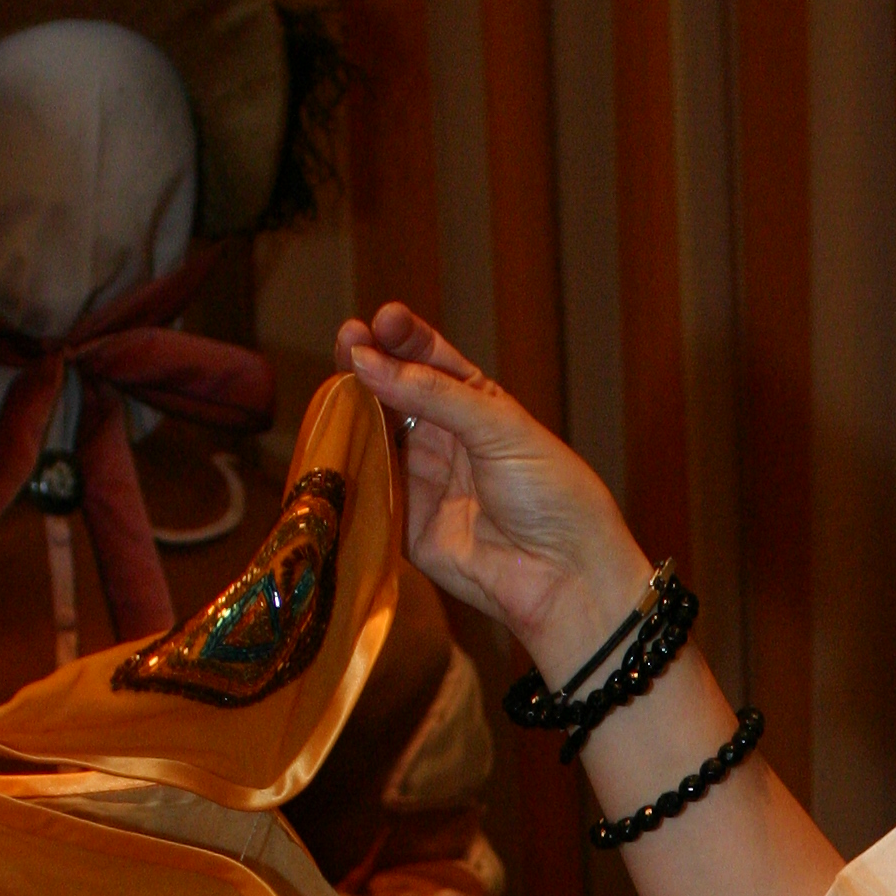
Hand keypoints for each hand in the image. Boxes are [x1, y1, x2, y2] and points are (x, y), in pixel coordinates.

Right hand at [335, 304, 648, 675]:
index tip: (380, 320)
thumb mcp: (499, 427)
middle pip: (391, 393)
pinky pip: (370, 492)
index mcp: (475, 404)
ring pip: (373, 438)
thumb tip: (368, 361)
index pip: (428, 358)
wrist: (565, 576)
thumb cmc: (550, 493)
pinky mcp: (405, 524)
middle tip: (344, 340)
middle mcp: (444, 438)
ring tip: (332, 385)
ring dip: (350, 413)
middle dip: (366, 365)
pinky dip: (349, 469)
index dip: (401, 337)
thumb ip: (434, 394)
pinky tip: (329, 440)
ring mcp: (422, 480)